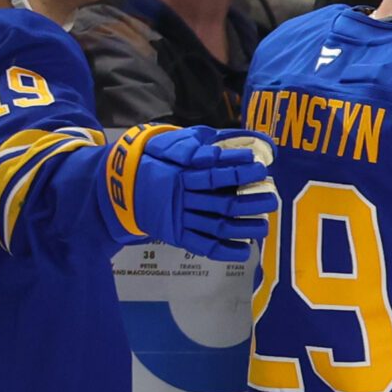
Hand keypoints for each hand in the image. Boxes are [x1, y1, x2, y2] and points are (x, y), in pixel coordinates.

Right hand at [109, 124, 278, 260]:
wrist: (119, 189)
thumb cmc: (152, 163)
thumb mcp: (167, 146)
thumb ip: (194, 144)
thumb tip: (224, 141)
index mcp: (182, 174)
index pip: (215, 173)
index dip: (239, 172)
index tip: (260, 169)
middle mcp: (182, 197)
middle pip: (224, 202)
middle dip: (252, 201)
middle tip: (272, 199)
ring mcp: (180, 218)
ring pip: (219, 225)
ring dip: (245, 227)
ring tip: (264, 225)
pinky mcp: (176, 235)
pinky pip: (204, 246)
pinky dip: (226, 250)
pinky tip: (245, 249)